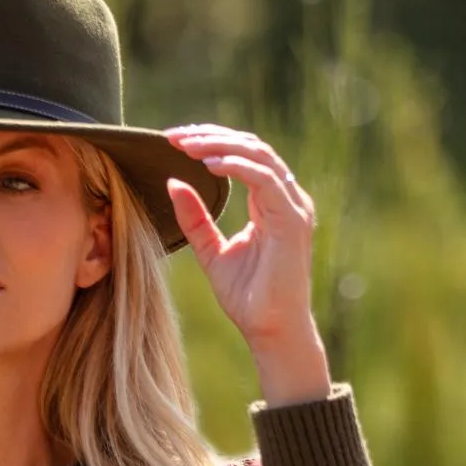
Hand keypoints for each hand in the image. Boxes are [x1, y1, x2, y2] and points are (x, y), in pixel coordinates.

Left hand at [161, 123, 332, 404]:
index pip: (243, 156)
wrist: (271, 330)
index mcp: (271, 203)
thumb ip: (196, 219)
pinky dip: (236, 167)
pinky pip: (265, 180)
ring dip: (220, 146)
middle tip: (175, 136)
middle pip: (251, 147)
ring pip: (259, 156)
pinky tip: (208, 165)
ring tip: (187, 146)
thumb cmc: (247, 297)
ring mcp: (294, 206)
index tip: (174, 141)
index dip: (211, 143)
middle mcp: (287, 198)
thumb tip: (172, 182)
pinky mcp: (292, 219)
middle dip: (211, 137)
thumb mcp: (211, 252)